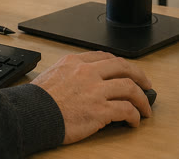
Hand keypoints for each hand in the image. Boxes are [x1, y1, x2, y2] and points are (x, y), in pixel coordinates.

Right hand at [31, 51, 152, 143]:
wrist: (31, 114)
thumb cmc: (37, 99)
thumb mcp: (52, 74)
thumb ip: (69, 73)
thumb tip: (82, 82)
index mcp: (74, 62)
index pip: (104, 57)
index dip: (120, 65)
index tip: (126, 72)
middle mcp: (87, 72)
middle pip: (123, 67)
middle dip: (139, 76)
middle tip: (146, 85)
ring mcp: (95, 90)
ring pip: (130, 88)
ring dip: (142, 99)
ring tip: (145, 108)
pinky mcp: (100, 110)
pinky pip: (126, 110)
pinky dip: (135, 116)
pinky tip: (135, 121)